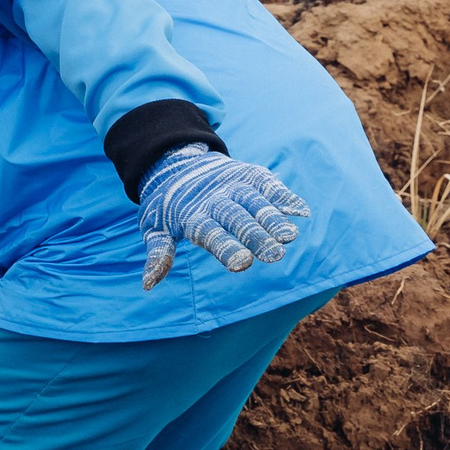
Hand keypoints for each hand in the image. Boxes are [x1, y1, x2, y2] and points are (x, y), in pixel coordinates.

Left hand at [137, 144, 308, 289]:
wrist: (177, 164)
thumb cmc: (168, 206)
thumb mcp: (154, 227)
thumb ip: (158, 252)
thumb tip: (148, 285)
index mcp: (192, 216)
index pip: (210, 234)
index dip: (225, 248)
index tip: (242, 264)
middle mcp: (216, 200)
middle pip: (237, 219)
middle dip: (255, 236)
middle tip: (275, 255)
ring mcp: (235, 185)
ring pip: (255, 201)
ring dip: (273, 218)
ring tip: (290, 236)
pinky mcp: (251, 175)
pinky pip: (269, 184)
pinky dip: (284, 197)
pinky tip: (301, 212)